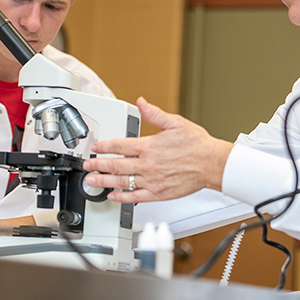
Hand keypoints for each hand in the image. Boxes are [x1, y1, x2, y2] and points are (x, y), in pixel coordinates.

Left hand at [82, 97, 232, 203]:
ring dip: (104, 182)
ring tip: (92, 181)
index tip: (96, 148)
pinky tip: (113, 196)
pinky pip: (135, 197)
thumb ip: (155, 114)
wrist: (212, 163)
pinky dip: (122, 197)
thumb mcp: (175, 123)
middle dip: (99, 166)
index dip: (104, 147)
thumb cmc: (197, 145)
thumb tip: (142, 102)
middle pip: (116, 165)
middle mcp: (148, 164)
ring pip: (122, 182)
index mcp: (150, 146)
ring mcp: (152, 180)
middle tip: (87, 166)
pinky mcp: (158, 193)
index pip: (120, 146)